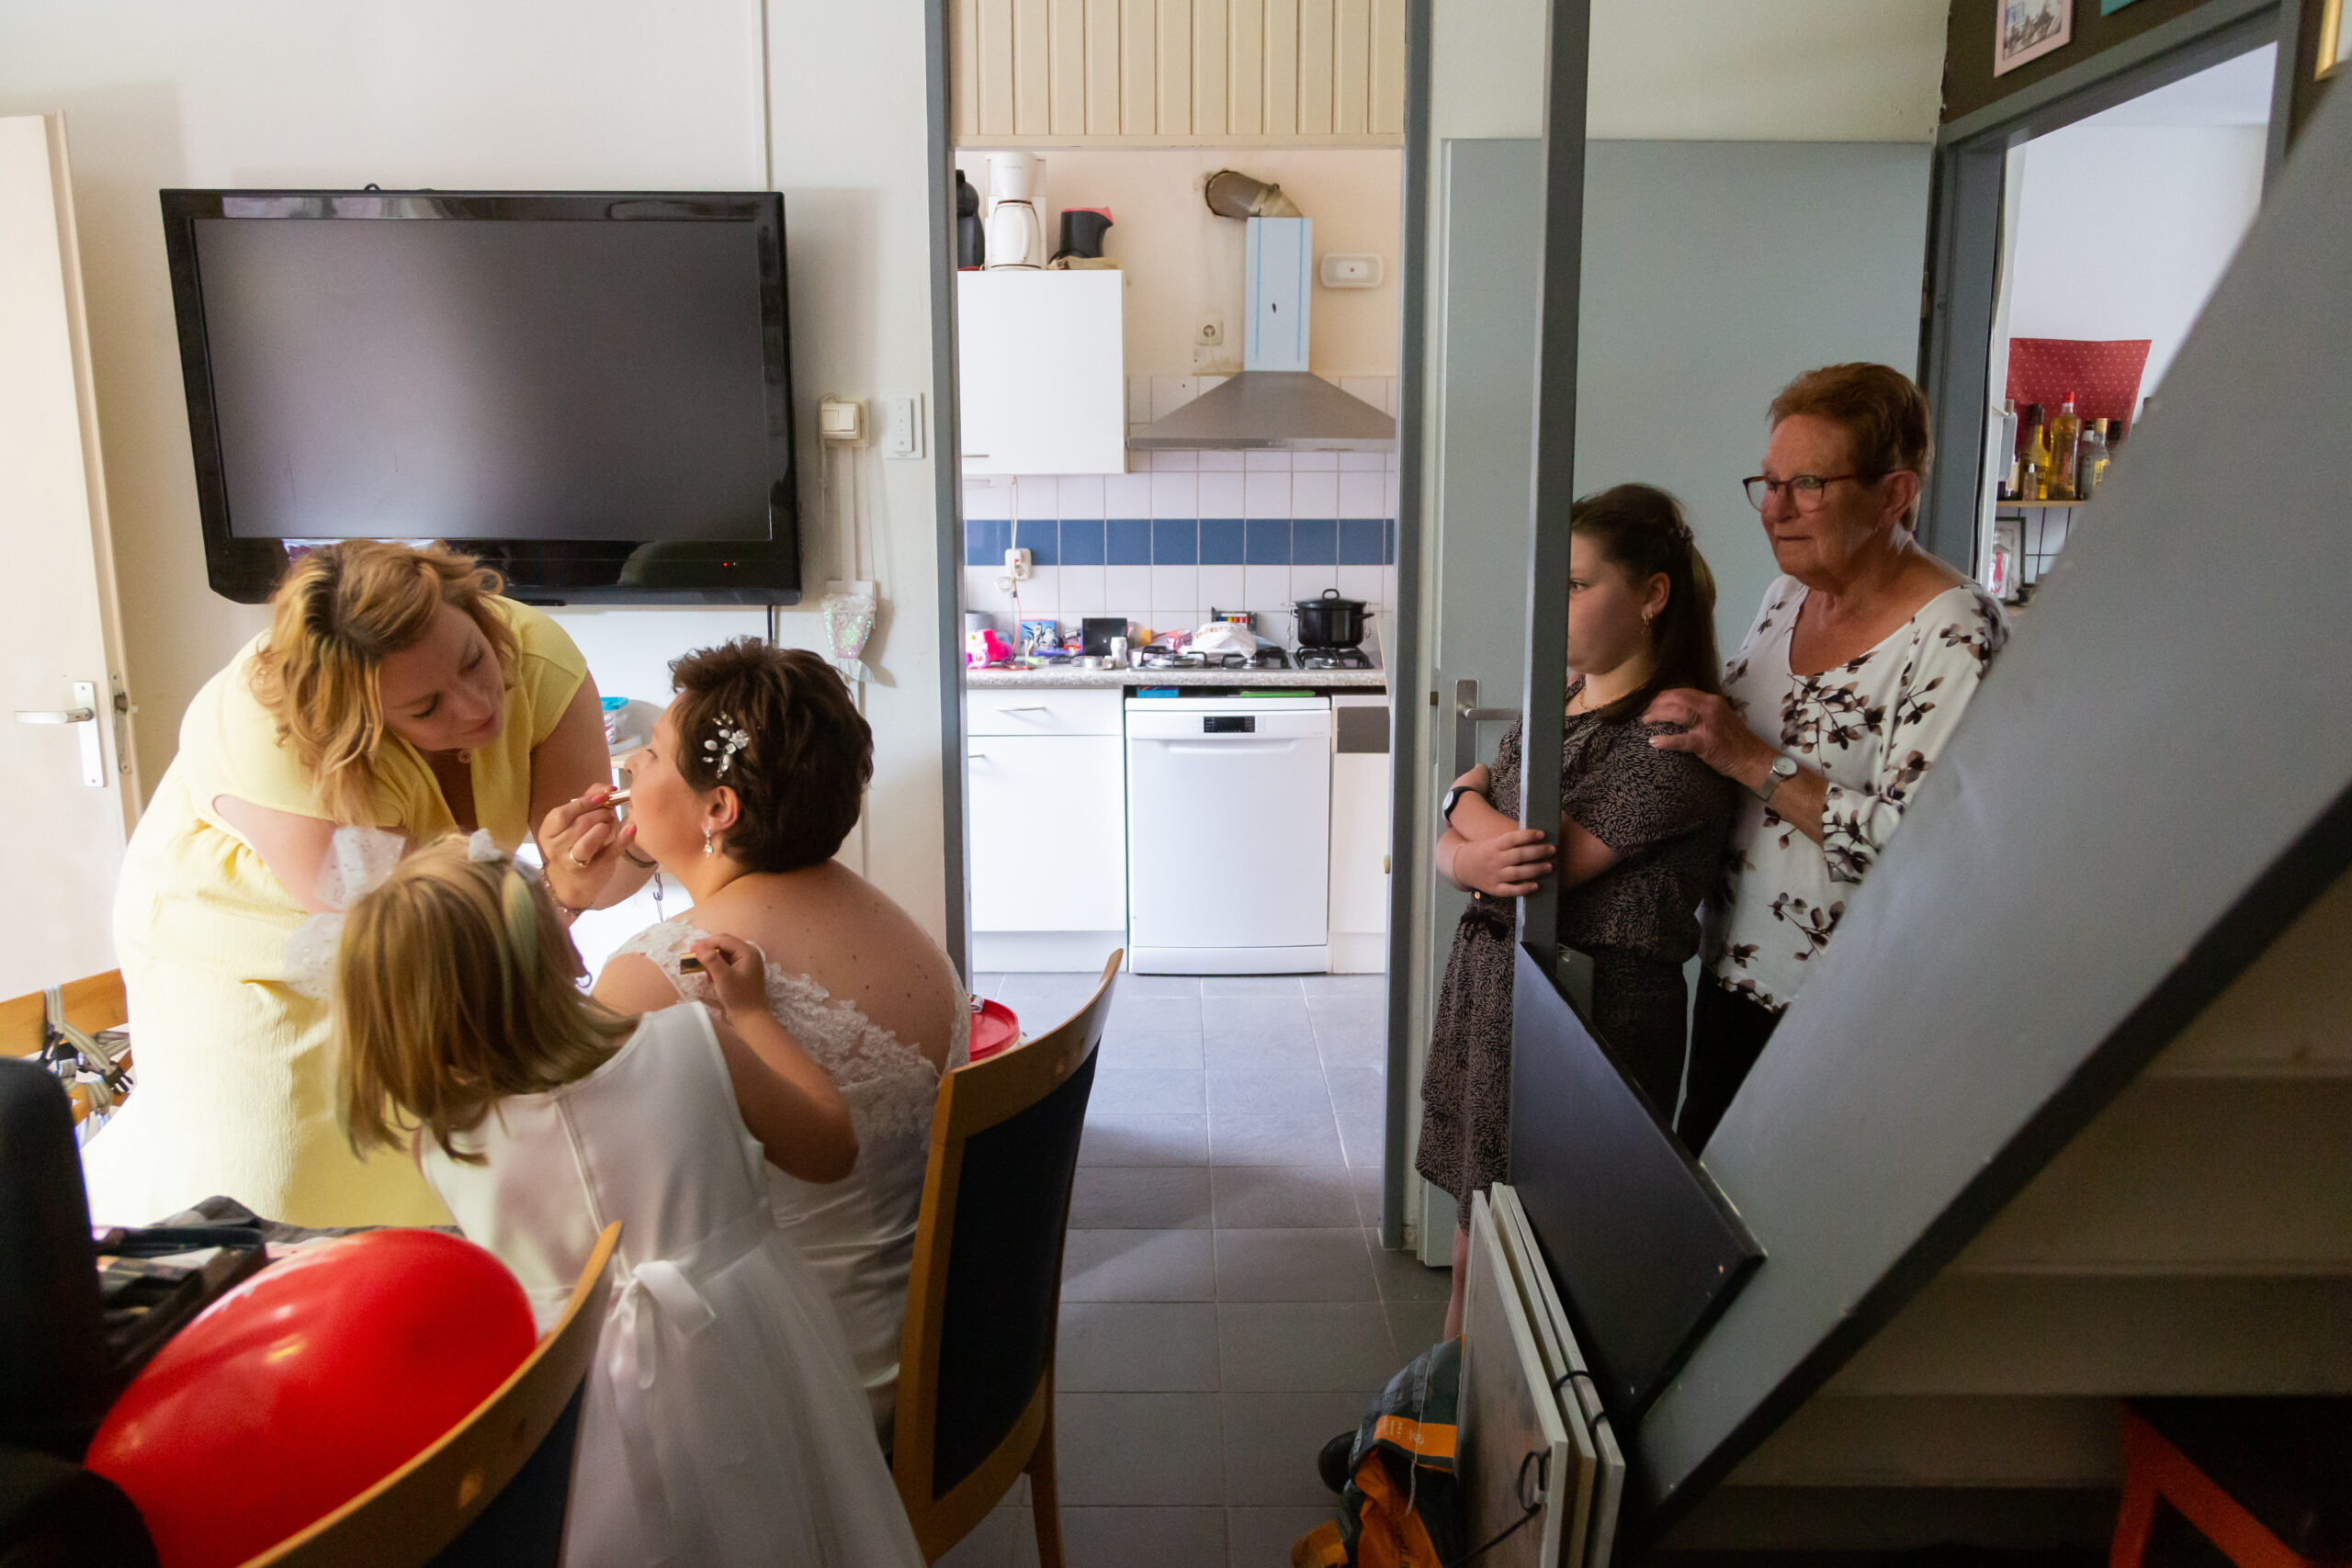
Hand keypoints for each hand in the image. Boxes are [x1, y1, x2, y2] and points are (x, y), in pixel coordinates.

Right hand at [539, 784, 635, 909]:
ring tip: (610, 823)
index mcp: (548, 832)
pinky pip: (610, 852)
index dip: (585, 802)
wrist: (575, 879)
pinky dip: (623, 839)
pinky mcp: (594, 871)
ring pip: (590, 840)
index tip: (603, 796)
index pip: (564, 814)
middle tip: (609, 812)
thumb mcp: (575, 819)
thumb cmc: (576, 841)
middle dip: (600, 814)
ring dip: (606, 826)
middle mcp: (556, 848)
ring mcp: (573, 862)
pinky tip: (631, 828)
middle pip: (581, 824)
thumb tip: (607, 788)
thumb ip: (588, 798)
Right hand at [689, 933, 769, 1019]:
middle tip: (693, 957)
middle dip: (708, 951)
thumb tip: (697, 945)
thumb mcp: (723, 977)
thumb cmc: (738, 997)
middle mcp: (749, 954)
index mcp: (748, 952)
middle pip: (724, 945)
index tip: (691, 949)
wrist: (750, 1018)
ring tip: (704, 971)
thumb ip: (711, 960)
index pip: (724, 940)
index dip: (707, 942)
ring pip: (724, 954)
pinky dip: (717, 968)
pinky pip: (726, 964)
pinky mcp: (742, 972)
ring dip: (712, 961)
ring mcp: (746, 963)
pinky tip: (711, 978)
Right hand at [1453, 827, 1552, 897]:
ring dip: (1535, 870)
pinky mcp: (1494, 888)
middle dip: (1537, 852)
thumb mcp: (1494, 841)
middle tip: (1552, 849)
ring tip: (1549, 866)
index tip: (1542, 834)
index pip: (1512, 838)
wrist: (1462, 866)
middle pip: (1518, 855)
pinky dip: (1523, 889)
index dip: (1528, 835)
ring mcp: (1494, 875)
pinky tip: (1536, 886)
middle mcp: (1495, 860)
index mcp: (1495, 845)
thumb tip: (1537, 837)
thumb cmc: (1485, 851)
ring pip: (1517, 873)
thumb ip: (1511, 841)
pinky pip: (1510, 890)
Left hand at [1643, 688, 1772, 786]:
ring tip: (1646, 720)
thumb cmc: (1734, 740)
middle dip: (1657, 703)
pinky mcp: (1705, 742)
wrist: (1752, 758)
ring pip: (1677, 713)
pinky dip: (1666, 741)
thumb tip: (1678, 711)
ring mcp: (1708, 724)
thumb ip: (1702, 711)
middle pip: (1677, 698)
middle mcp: (1710, 708)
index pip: (1683, 692)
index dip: (1664, 696)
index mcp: (1712, 701)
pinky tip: (1654, 742)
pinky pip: (1681, 740)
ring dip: (1657, 715)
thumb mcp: (1719, 717)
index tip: (1653, 701)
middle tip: (1644, 711)